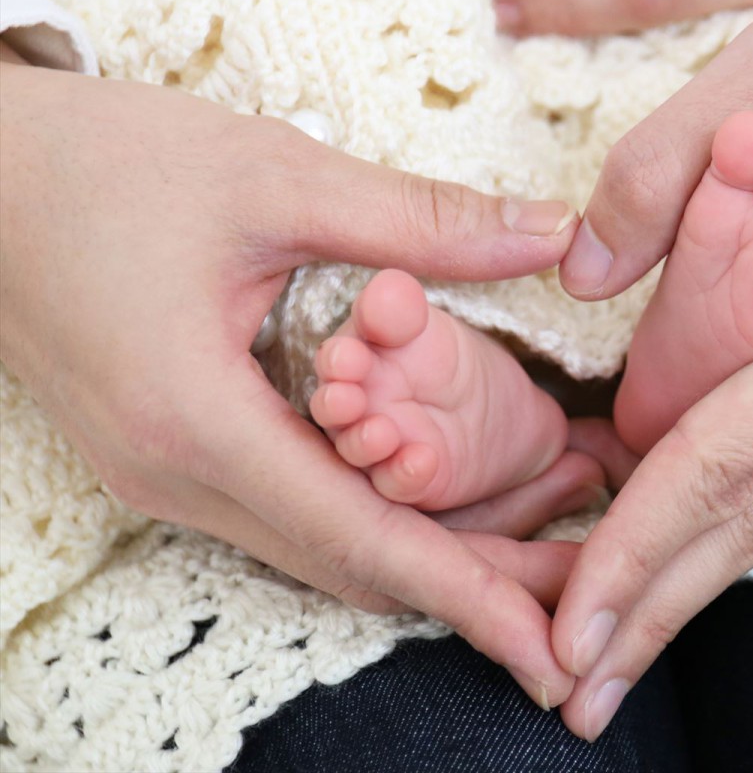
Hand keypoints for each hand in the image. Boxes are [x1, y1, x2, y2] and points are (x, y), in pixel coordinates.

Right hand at [0, 57, 587, 707]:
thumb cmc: (109, 165)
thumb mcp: (276, 179)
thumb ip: (421, 223)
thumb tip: (550, 233)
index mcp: (198, 419)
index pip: (363, 540)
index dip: (471, 599)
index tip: (551, 654)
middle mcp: (177, 477)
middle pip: (353, 567)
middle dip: (472, 592)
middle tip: (576, 603)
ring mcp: (166, 480)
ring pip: (321, 552)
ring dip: (427, 561)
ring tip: (530, 562)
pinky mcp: (170, 461)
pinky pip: (288, 518)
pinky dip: (373, 524)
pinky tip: (435, 508)